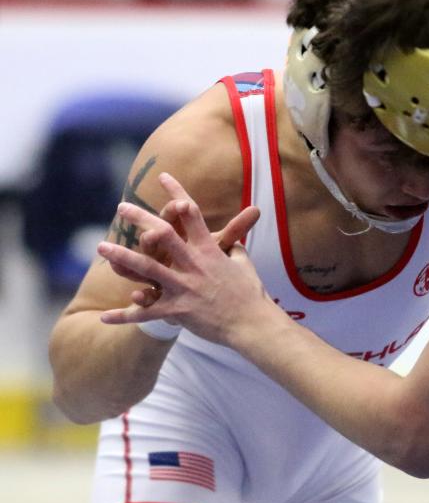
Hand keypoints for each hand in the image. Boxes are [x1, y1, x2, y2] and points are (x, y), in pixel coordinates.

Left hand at [98, 172, 270, 344]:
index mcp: (210, 251)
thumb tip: (234, 241)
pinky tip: (104, 317)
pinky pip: (146, 313)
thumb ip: (234, 250)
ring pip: (147, 268)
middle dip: (140, 218)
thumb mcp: (244, 265)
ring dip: (121, 257)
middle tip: (122, 207)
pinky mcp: (178, 310)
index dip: (177, 194)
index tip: (163, 178)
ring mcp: (184, 287)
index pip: (192, 214)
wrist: (253, 325)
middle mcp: (194, 265)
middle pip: (163, 234)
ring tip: (101, 247)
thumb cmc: (251, 295)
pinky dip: (124, 315)